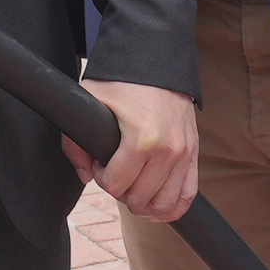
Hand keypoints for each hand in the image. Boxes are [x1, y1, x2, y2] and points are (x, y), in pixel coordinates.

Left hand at [82, 80, 201, 222]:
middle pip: (138, 198)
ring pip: (163, 204)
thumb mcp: (90, 102)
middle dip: (120, 190)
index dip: (101, 177)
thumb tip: (85, 174)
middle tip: (115, 170)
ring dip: (144, 203)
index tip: (100, 161)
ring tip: (133, 186)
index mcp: (142, 139)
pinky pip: (187, 196)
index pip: (115, 185)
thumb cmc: (122, 81)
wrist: (158, 61)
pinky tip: (155, 205)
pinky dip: (171, 208)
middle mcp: (168, 150)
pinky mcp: (194, 153)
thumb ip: (74, 141)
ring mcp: (185, 153)